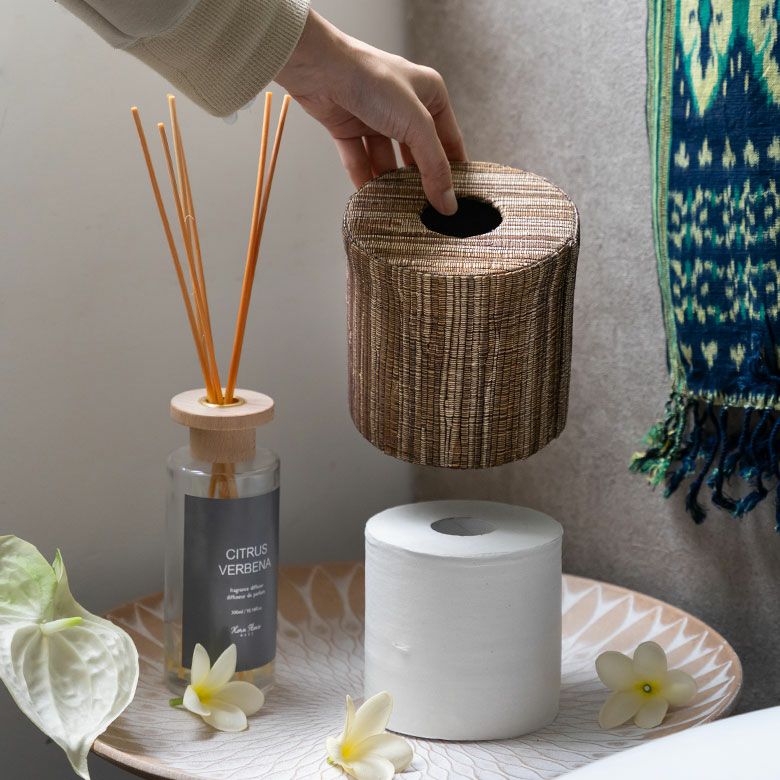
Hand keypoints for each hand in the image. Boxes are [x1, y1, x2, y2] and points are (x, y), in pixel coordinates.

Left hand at [276, 10, 465, 214]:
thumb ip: (434, 166)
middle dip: (420, 180)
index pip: (449, 140)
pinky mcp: (348, 127)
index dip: (454, 170)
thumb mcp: (416, 125)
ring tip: (398, 210)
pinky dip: (364, 178)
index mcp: (429, 94)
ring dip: (390, 183)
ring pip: (387, 159)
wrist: (320, 68)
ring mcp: (375, 117)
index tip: (456, 201)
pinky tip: (370, 200)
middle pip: (417, 153)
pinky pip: (360, 159)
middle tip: (427, 212)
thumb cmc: (374, 82)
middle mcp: (404, 105)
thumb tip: (447, 204)